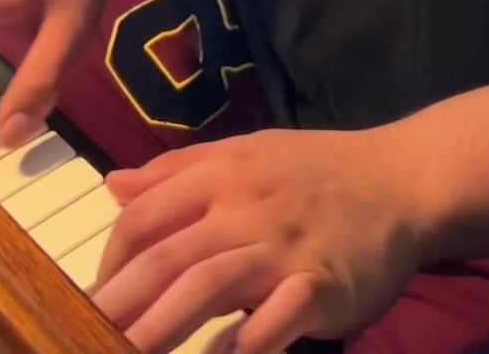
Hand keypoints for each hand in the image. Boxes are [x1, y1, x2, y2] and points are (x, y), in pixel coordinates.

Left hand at [93, 123, 427, 352]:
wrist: (403, 180)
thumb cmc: (318, 171)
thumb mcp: (248, 153)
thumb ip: (180, 171)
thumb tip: (115, 186)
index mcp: (223, 172)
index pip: (147, 214)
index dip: (112, 259)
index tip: (92, 298)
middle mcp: (245, 205)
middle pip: (167, 256)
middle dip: (120, 302)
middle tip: (85, 340)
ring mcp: (283, 246)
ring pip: (207, 285)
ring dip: (162, 327)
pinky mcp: (320, 283)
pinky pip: (274, 318)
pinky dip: (245, 340)